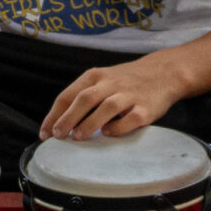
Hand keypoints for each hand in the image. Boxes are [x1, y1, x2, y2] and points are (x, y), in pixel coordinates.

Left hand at [40, 57, 185, 140]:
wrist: (164, 73)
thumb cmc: (126, 81)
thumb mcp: (102, 80)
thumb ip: (83, 97)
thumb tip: (59, 125)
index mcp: (95, 76)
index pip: (68, 95)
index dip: (54, 115)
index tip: (45, 134)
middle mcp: (111, 83)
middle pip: (84, 99)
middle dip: (68, 118)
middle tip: (58, 136)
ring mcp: (129, 95)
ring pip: (106, 107)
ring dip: (90, 123)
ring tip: (78, 138)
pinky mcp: (146, 108)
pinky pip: (131, 119)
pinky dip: (118, 127)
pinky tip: (108, 134)